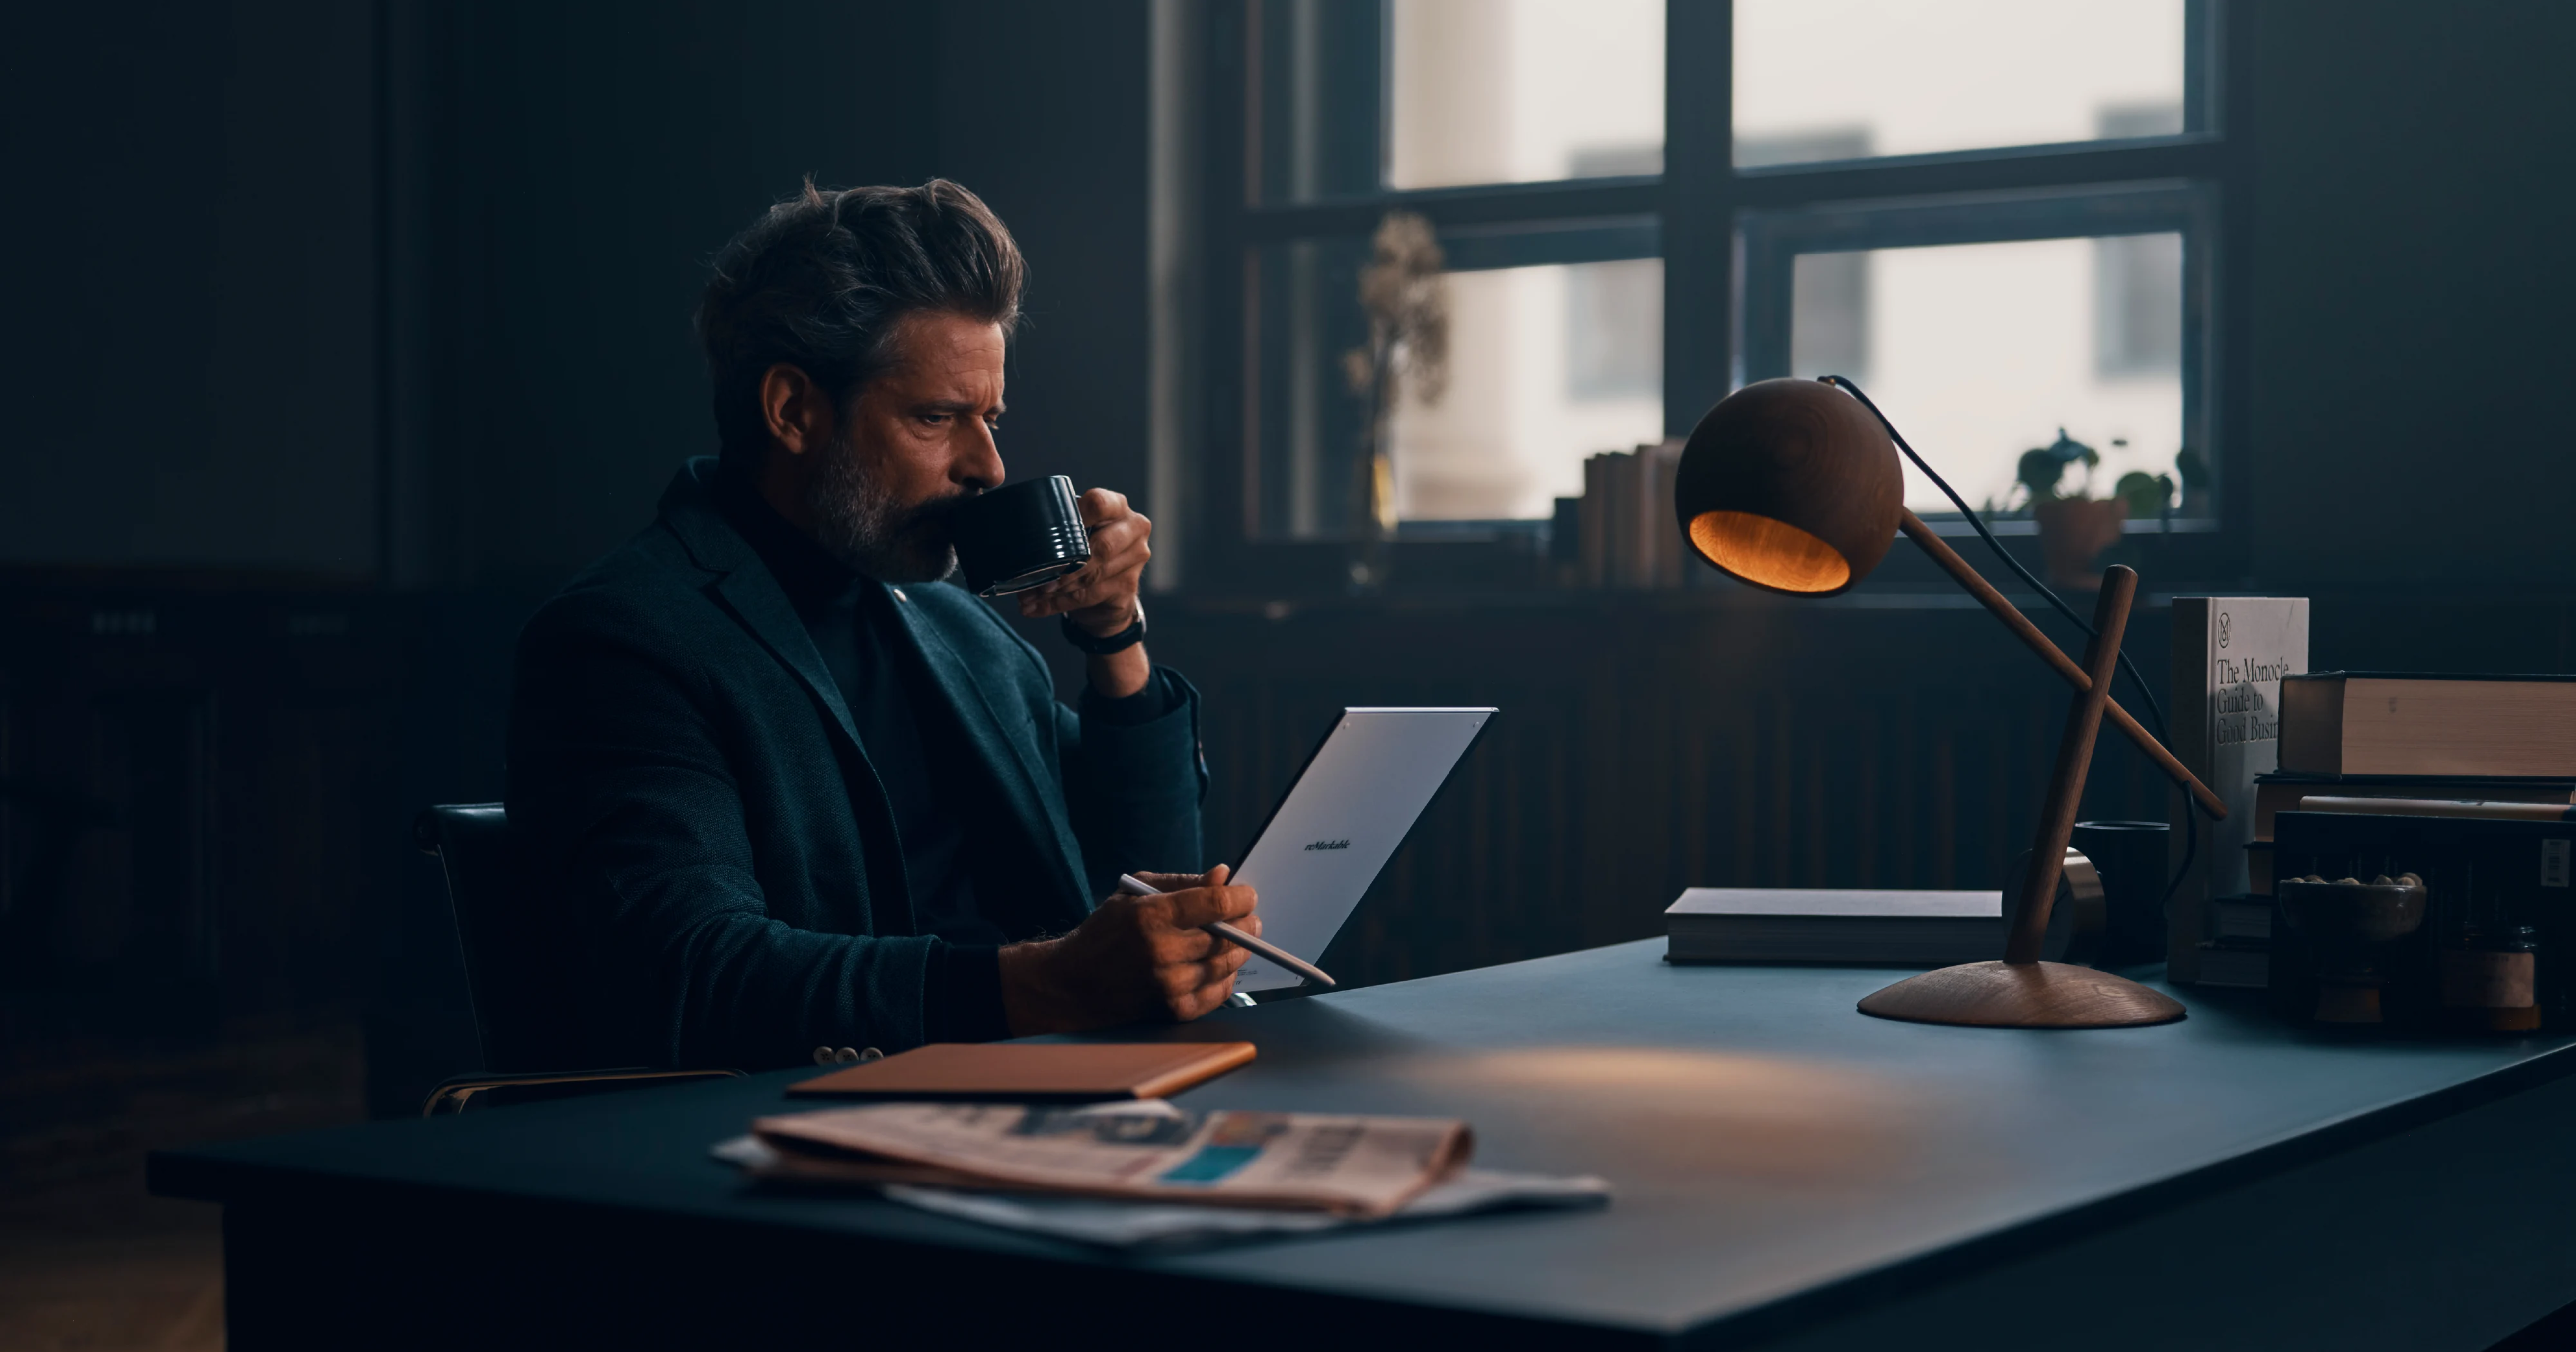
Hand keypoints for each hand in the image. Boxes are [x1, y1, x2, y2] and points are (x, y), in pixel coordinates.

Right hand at [997, 865, 1259, 1035]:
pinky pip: (1219, 992)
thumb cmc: (1105, 932)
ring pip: (1227, 964)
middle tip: (1248, 918)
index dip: (1241, 897)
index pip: (1215, 903)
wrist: (1074, 984)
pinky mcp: (1174, 1010)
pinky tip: (1218, 965)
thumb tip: (1222, 875)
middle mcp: (1162, 952)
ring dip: (1239, 950)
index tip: (1247, 894)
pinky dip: (1225, 977)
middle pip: (1228, 936)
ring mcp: (1170, 985)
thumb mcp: (1134, 893)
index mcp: (1151, 916)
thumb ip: (1181, 883)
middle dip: (1246, 923)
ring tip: (1234, 940)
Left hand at [1016, 487, 1148, 636]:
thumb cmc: (1088, 551)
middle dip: (1066, 567)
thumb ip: (1058, 532)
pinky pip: (1090, 595)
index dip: (1074, 519)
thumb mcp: (1077, 534)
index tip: (1051, 534)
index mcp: (1117, 506)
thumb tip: (1017, 550)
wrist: (1110, 588)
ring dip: (1058, 589)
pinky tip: (1038, 607)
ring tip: (1030, 596)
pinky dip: (1060, 603)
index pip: (1099, 503)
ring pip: (1093, 575)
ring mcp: (1136, 557)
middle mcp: (1132, 528)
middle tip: (1041, 580)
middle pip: (1101, 547)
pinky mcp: (1130, 584)